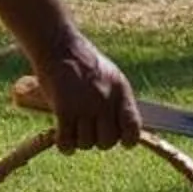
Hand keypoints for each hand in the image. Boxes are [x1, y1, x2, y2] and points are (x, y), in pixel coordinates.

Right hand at [12, 39, 140, 153]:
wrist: (58, 46)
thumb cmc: (83, 62)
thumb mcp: (110, 77)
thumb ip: (117, 102)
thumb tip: (123, 130)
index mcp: (120, 91)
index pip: (133, 128)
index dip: (128, 140)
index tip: (122, 141)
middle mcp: (105, 100)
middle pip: (108, 141)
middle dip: (99, 141)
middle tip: (89, 131)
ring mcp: (85, 105)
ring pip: (86, 143)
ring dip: (79, 141)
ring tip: (74, 129)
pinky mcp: (64, 109)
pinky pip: (66, 141)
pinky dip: (64, 145)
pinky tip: (62, 139)